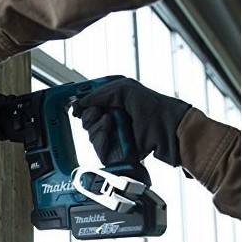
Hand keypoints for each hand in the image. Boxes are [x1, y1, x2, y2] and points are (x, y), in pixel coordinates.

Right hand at [72, 78, 191, 166]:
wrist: (164, 126)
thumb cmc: (150, 105)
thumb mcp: (123, 89)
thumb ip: (99, 93)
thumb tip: (79, 102)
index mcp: (113, 105)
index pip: (89, 105)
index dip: (83, 105)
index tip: (78, 105)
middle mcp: (112, 120)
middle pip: (86, 120)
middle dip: (89, 115)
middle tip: (99, 112)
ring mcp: (113, 136)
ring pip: (90, 133)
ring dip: (96, 126)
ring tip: (110, 122)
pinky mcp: (114, 151)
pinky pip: (97, 147)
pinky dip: (99, 140)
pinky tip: (107, 134)